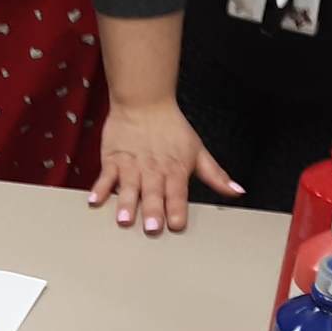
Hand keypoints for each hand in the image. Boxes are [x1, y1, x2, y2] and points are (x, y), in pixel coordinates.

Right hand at [88, 100, 242, 233]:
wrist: (144, 102)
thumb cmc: (171, 128)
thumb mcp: (198, 150)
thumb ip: (216, 175)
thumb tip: (236, 191)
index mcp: (175, 169)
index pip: (177, 192)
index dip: (177, 208)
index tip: (176, 224)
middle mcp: (153, 170)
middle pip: (153, 193)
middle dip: (152, 211)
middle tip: (151, 228)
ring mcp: (131, 165)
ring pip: (129, 187)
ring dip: (126, 204)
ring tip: (124, 219)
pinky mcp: (112, 160)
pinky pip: (105, 176)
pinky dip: (100, 188)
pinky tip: (95, 201)